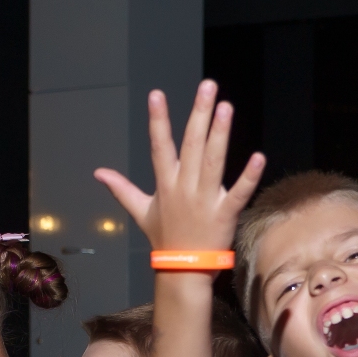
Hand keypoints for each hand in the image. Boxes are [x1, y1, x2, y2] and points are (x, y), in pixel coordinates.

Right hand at [94, 81, 266, 253]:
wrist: (182, 270)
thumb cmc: (164, 237)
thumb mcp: (140, 211)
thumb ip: (121, 189)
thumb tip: (98, 172)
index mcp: (165, 184)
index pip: (160, 146)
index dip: (158, 120)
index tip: (157, 94)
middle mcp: (184, 187)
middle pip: (191, 145)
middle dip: (198, 114)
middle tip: (207, 86)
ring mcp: (205, 200)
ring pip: (213, 162)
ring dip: (220, 134)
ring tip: (226, 107)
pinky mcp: (225, 213)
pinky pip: (238, 192)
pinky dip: (249, 176)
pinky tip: (259, 157)